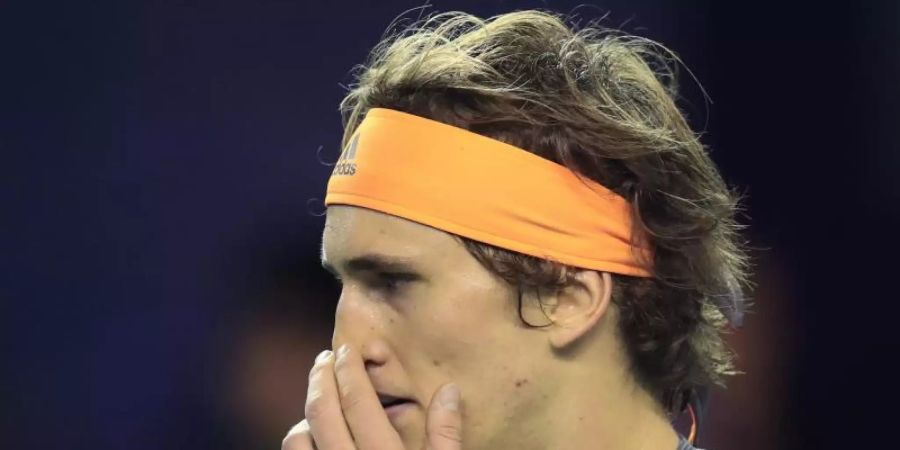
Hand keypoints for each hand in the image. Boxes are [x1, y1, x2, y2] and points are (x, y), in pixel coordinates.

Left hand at [282, 345, 462, 449]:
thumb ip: (446, 435)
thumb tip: (448, 390)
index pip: (357, 401)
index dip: (349, 370)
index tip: (348, 350)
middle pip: (321, 411)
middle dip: (321, 377)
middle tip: (326, 358)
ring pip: (298, 437)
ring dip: (307, 411)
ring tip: (320, 396)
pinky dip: (301, 438)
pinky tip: (314, 431)